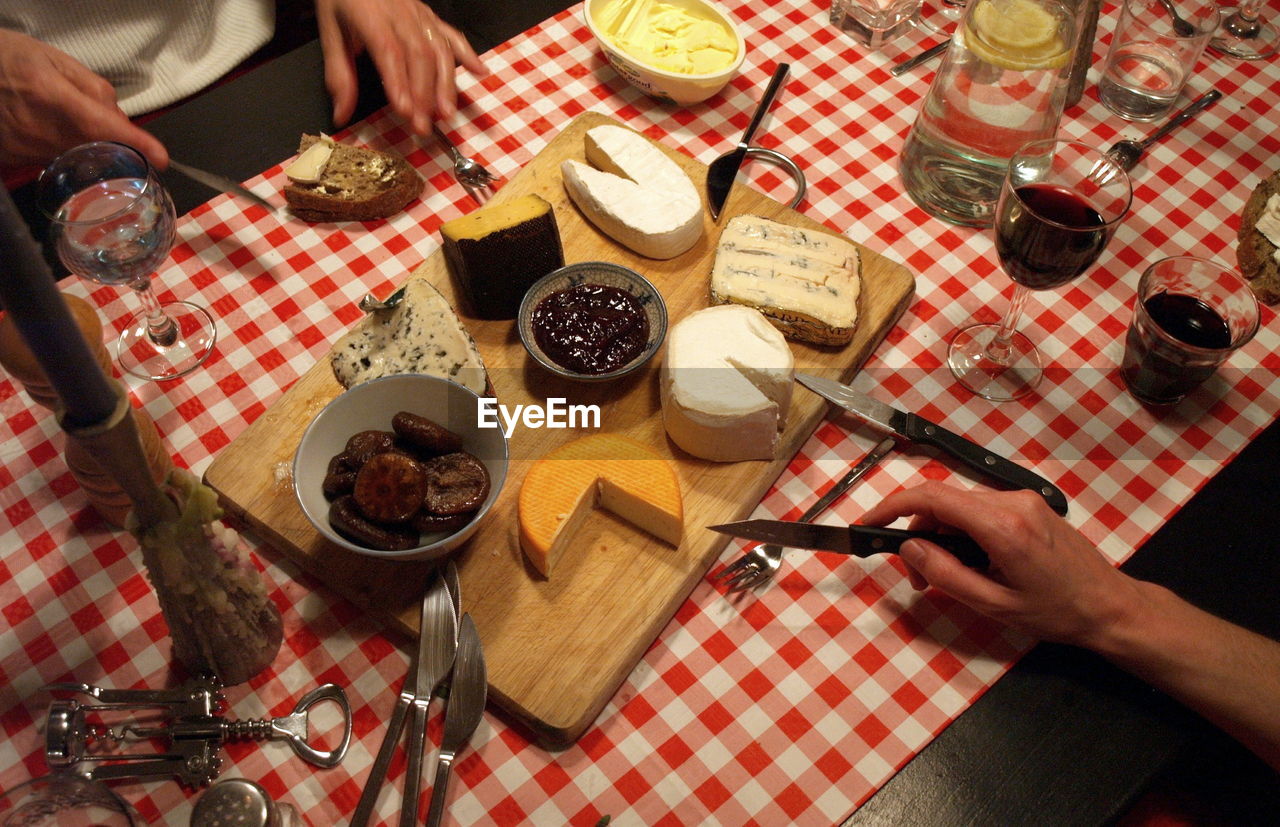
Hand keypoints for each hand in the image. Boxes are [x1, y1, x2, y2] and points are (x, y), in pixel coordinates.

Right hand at [0, 30, 167, 169]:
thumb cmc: (8, 58)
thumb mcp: (52, 59)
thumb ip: (92, 88)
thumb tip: (119, 119)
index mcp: (52, 96)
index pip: (103, 126)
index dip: (135, 143)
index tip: (161, 158)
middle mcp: (40, 129)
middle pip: (95, 149)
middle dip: (112, 144)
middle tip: (105, 126)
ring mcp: (24, 150)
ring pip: (76, 159)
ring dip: (86, 147)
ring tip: (64, 119)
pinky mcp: (13, 162)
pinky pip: (52, 162)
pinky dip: (62, 151)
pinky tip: (47, 131)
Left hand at [315, 0, 485, 134]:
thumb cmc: (342, 1)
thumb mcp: (330, 33)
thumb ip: (338, 75)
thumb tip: (341, 115)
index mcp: (372, 17)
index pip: (389, 51)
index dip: (399, 82)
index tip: (404, 111)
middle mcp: (401, 14)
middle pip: (419, 55)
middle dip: (424, 94)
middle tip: (423, 126)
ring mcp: (420, 14)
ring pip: (439, 48)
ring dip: (446, 83)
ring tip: (447, 113)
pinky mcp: (431, 16)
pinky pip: (452, 34)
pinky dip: (468, 54)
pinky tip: (480, 72)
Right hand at [861, 482, 1143, 647]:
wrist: (1110, 606)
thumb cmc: (1056, 612)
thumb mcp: (993, 604)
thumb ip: (945, 574)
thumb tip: (909, 547)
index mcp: (1002, 525)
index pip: (933, 497)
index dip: (892, 505)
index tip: (869, 523)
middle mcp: (1011, 502)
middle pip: (943, 501)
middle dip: (918, 531)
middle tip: (914, 575)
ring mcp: (1023, 500)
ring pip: (960, 505)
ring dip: (940, 533)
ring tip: (942, 574)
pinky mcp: (1029, 506)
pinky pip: (981, 509)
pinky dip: (962, 531)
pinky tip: (968, 561)